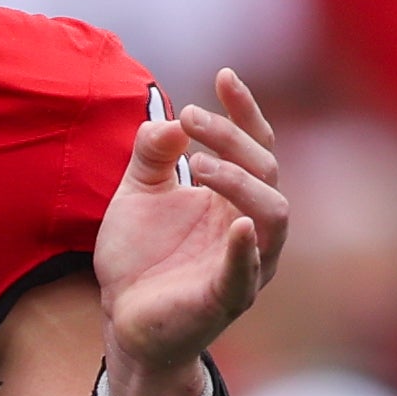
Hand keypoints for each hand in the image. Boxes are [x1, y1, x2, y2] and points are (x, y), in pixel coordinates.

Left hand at [97, 69, 284, 395]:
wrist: (123, 320)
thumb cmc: (140, 259)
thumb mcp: (137, 195)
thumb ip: (150, 156)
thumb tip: (167, 121)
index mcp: (232, 196)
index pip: (255, 144)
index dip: (244, 110)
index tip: (223, 75)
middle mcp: (249, 224)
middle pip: (264, 167)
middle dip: (231, 137)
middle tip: (188, 118)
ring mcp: (246, 261)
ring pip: (273, 212)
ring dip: (240, 180)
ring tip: (199, 165)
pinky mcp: (228, 297)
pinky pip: (250, 271)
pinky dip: (247, 248)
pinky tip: (236, 224)